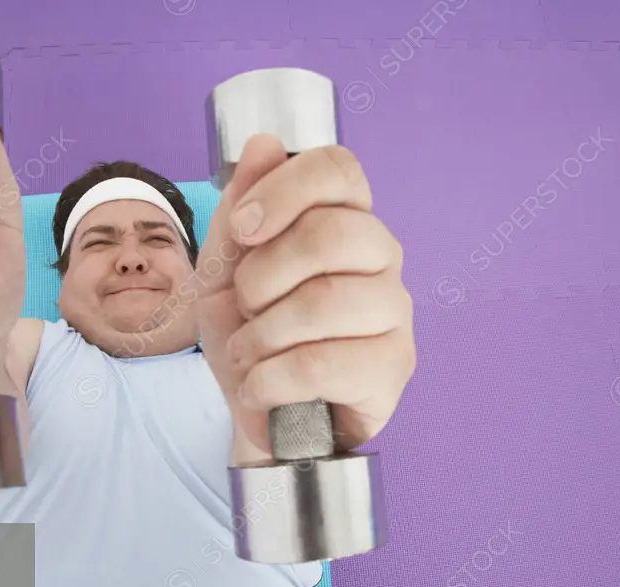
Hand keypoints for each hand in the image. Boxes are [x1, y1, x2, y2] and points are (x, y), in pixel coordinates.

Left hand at [197, 134, 416, 461]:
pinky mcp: (394, 367)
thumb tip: (263, 143)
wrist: (259, 409)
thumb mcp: (224, 268)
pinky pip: (323, 363)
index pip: (338, 168)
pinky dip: (272, 378)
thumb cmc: (249, 332)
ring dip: (262, 334)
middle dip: (262, 275)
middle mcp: (381, 256)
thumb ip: (239, 208)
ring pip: (324, 301)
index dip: (284, 189)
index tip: (244, 229)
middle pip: (330, 233)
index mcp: (344, 218)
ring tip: (250, 352)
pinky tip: (262, 385)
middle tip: (246, 305)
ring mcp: (395, 311)